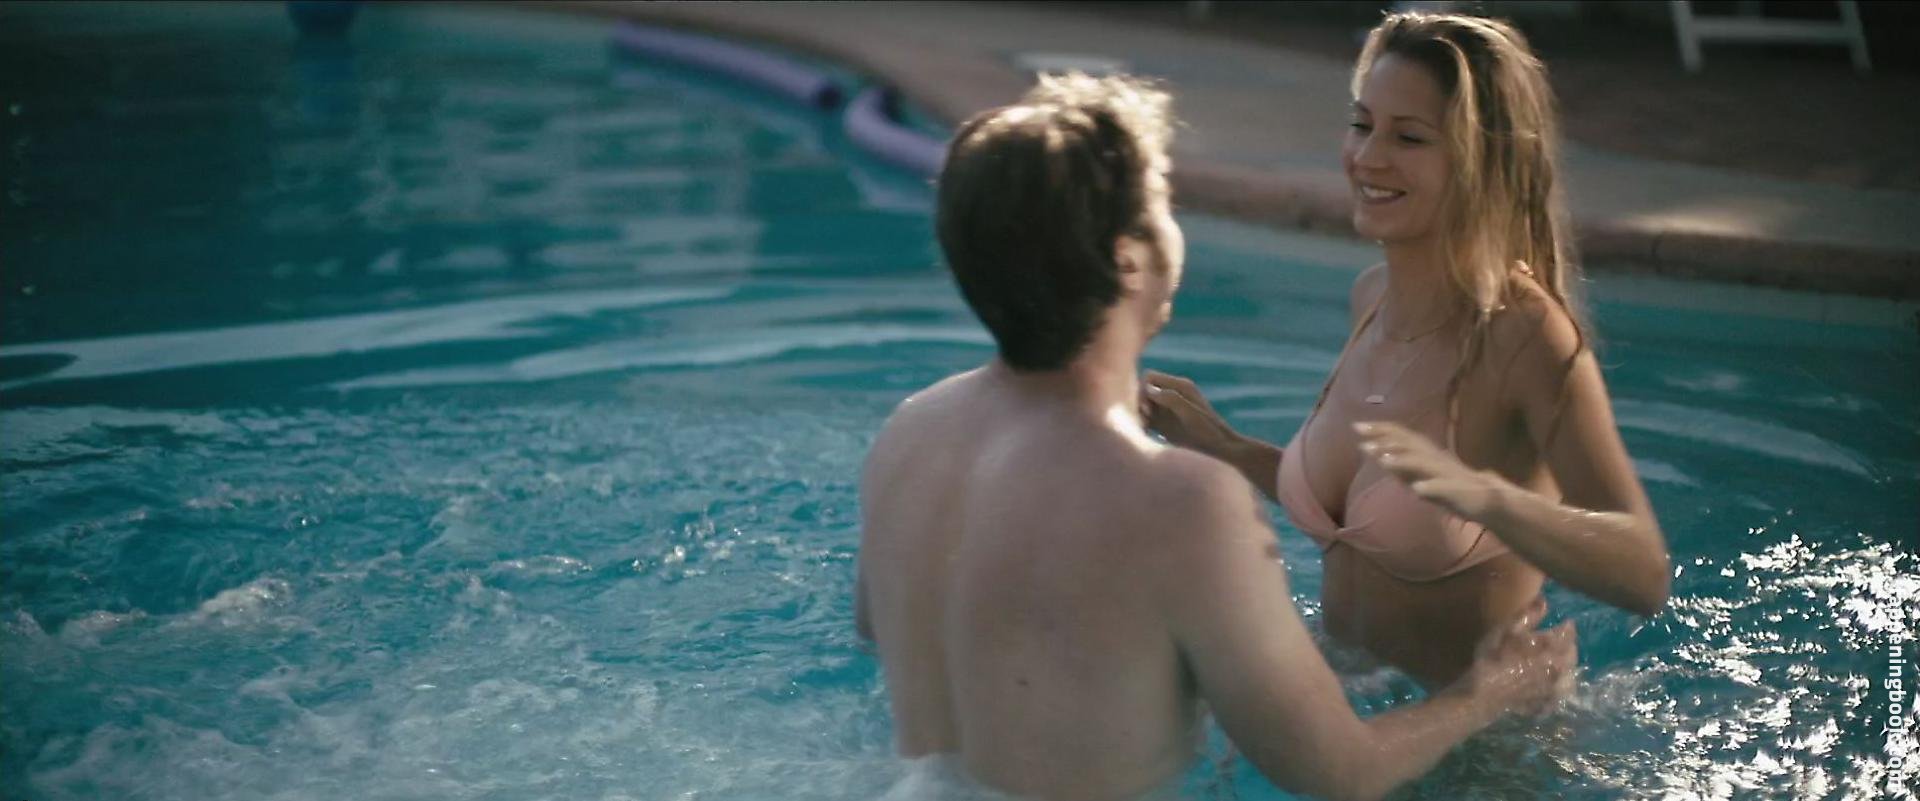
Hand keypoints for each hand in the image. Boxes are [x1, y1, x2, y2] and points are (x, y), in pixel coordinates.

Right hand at [1141, 370, 1238, 456]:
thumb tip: (1147, 389)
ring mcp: (1168, 410)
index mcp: (1180, 386)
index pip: (1148, 378)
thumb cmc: (1209, 433)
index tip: (1147, 410)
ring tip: (1144, 431)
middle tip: (1145, 422)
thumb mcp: (1191, 415)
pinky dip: (1141, 425)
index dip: (1142, 391)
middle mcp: (1172, 395)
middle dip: (1138, 404)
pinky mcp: (1164, 425)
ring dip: (1138, 416)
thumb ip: (1170, 398)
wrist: (1222, 451)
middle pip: (1143, 390)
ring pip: (1141, 405)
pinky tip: (1146, 436)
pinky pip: (1145, 419)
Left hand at [1354, 421, 1504, 520]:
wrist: (1489, 501)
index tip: (1357, 426)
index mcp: (1427, 455)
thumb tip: (1375, 452)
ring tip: (1382, 459)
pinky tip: (1417, 490)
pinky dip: (1430, 488)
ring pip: (1424, 464)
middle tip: (1361, 434)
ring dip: (1403, 460)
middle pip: (1410, 444)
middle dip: (1385, 438)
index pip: (1402, 437)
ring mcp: (1447, 474)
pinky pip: (1444, 489)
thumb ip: (1399, 465)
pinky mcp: (1458, 492)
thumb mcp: (1420, 476)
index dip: (1381, 430)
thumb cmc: (1451, 487)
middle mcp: (1435, 459)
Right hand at [1453, 596, 1578, 717]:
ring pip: (1570, 676)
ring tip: (1558, 665)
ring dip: (1566, 668)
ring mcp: (1555, 689)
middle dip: (1568, 646)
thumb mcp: (1508, 629)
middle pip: (1572, 654)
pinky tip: (1549, 687)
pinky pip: (1559, 696)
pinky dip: (1558, 689)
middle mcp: (1560, 667)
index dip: (1567, 626)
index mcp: (1552, 646)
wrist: (1484, 693)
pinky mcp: (1547, 704)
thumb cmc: (1495, 657)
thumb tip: (1545, 601)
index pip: (1569, 633)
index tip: (1565, 623)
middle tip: (1560, 642)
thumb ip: (1529, 614)